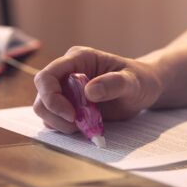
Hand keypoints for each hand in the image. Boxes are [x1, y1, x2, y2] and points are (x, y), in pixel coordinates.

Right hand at [33, 46, 163, 132]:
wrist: (144, 89)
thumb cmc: (140, 80)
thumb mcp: (133, 81)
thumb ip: (114, 83)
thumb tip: (89, 92)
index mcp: (78, 58)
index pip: (47, 76)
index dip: (52, 97)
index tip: (71, 115)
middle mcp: (67, 72)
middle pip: (42, 95)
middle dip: (54, 114)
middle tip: (76, 125)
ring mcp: (65, 89)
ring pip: (44, 108)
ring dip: (58, 123)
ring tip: (81, 127)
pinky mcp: (68, 104)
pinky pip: (54, 118)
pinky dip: (64, 127)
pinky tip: (83, 127)